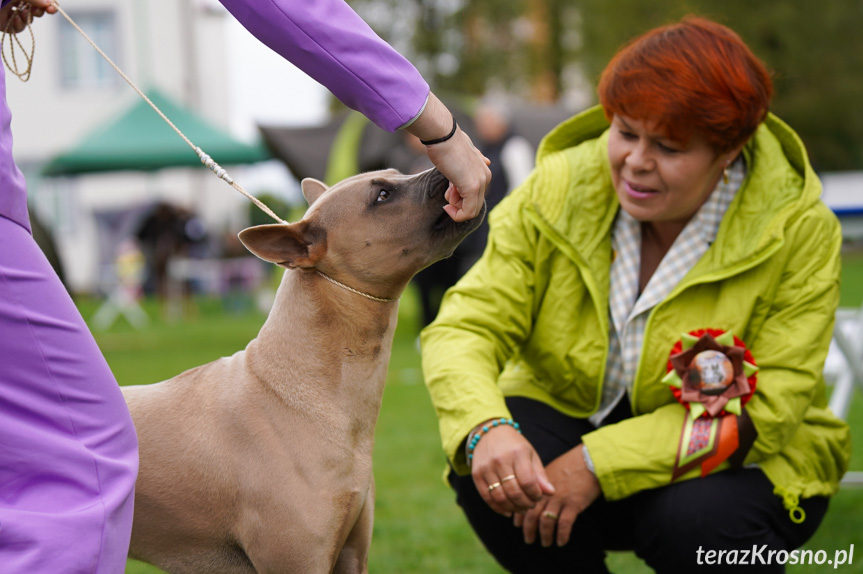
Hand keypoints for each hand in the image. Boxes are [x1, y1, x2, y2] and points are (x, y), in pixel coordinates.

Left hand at [0, 0, 55, 33]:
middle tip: (39, 12)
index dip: (48, 3)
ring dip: (27, 18)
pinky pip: (19, 29)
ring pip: (28, 19)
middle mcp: (15, 2)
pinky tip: (13, 19)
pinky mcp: (6, 25)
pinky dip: (19, 25)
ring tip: (21, 14)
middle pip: (36, 9)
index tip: (52, 8)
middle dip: (39, 11)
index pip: (40, 0)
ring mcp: (11, 13)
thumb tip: (49, 3)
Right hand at [405, 92, 490, 221]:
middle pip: (474, 205)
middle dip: (458, 204)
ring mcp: (480, 183)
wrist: (442, 133)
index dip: (460, 199)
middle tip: (448, 192)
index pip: (476, 196)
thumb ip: (474, 160)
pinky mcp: (472, 187)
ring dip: (455, 207)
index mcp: (483, 170)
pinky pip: (467, 213)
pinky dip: (456, 215)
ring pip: (471, 211)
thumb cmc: (446, 141)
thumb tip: (487, 161)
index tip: (449, 190)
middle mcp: (485, 177)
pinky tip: (447, 206)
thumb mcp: (462, 152)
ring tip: (448, 191)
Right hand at [470, 422, 554, 515]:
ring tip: (521, 508)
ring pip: (500, 497)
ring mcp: (486, 468)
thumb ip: (540, 475)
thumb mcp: (530, 454)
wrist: (489, 433)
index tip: (539, 497)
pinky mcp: (476, 474)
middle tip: (531, 505)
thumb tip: (550, 493)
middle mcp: (500, 460)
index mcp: (517, 453)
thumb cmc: (514, 446)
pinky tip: (508, 511)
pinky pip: (487, 497)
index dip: (536, 494)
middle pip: (514, 492)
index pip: (528, 482)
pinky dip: (498, 508)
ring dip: (513, 508)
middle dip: (526, 504)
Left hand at [514, 444, 600, 547]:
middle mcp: (547, 493)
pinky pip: (565, 523)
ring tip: (545, 543)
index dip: (519, 515)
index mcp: (540, 484)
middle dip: (528, 529)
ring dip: (545, 534)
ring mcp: (560, 499)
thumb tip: (533, 494)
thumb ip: (541, 482)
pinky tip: (561, 542)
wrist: (589, 460)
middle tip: (528, 539)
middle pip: (532, 514)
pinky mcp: (574, 504)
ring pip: (546, 521)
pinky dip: (562, 534)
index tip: (517, 524)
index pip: (524, 502)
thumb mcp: (551, 470)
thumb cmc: (571, 464)